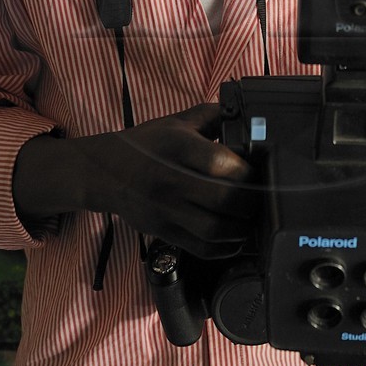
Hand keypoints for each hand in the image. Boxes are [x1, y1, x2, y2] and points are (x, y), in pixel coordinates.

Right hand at [14, 105, 252, 258]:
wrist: (104, 172)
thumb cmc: (147, 145)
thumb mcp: (179, 122)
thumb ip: (215, 116)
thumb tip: (250, 117)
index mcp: (178, 146)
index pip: (221, 164)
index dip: (248, 173)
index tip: (259, 174)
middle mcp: (170, 180)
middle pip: (223, 201)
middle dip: (251, 204)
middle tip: (261, 201)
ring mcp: (165, 210)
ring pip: (214, 231)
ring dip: (241, 230)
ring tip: (250, 221)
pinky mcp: (162, 232)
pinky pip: (200, 249)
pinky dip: (224, 249)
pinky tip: (234, 239)